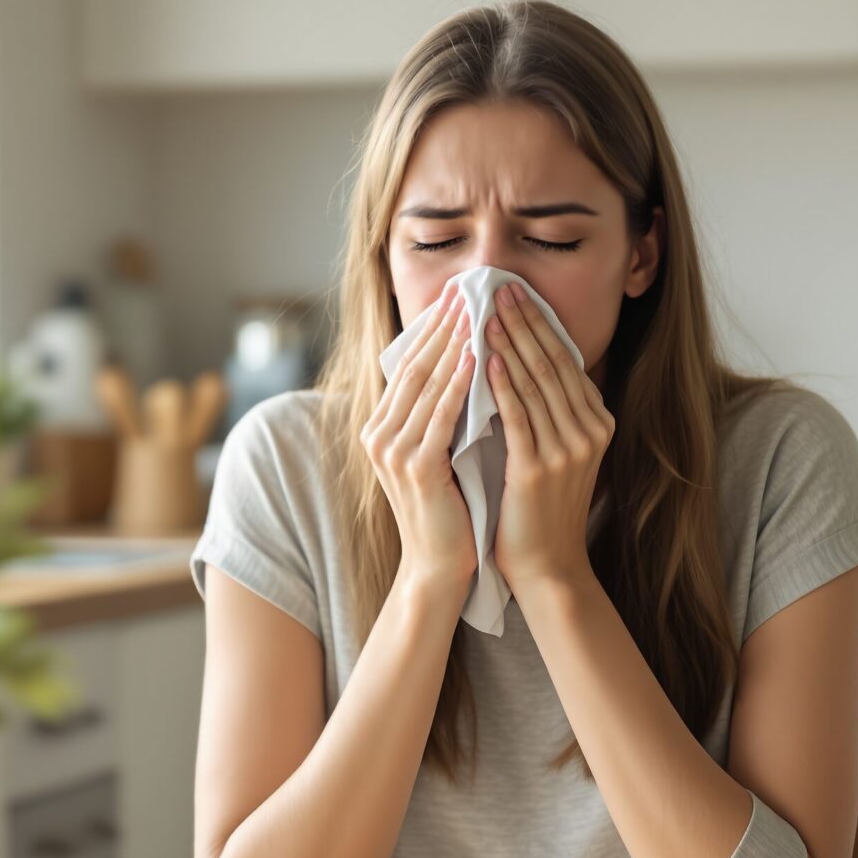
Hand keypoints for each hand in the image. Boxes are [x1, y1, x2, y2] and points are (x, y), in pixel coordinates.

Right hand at [362, 282, 477, 601]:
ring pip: (427, 385)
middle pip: (414, 367)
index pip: (409, 367)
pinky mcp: (416, 468)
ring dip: (454, 344)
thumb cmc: (450, 510)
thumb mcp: (438, 454)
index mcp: (382, 429)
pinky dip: (459, 383)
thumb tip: (465, 365)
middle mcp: (379, 436)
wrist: (440, 567)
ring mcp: (393, 451)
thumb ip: (440, 415)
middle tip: (467, 289)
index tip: (457, 297)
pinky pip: (441, 415)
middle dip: (443, 326)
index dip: (433, 330)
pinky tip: (478, 356)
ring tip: (477, 310)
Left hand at [482, 281, 613, 596]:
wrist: (547, 565)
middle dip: (524, 320)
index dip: (539, 323)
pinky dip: (503, 383)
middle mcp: (589, 431)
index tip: (515, 292)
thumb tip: (522, 361)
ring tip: (486, 310)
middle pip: (552, 363)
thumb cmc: (541, 508)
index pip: (565, 361)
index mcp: (596, 423)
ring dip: (509, 341)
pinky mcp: (539, 468)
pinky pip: (519, 415)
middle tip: (499, 285)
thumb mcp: (557, 451)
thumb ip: (549, 411)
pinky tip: (487, 357)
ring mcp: (568, 450)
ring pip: (535, 382)